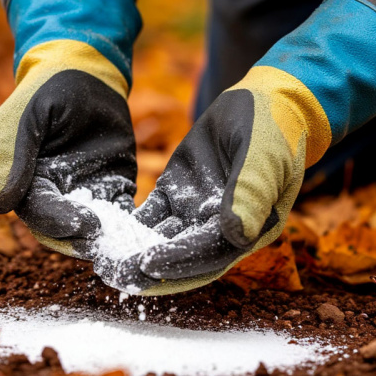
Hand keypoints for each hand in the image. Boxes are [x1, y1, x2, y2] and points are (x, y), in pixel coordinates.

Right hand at [0, 42, 136, 258]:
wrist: (87, 72)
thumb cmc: (47, 91)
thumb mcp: (25, 118)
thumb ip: (11, 159)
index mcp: (25, 181)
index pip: (37, 211)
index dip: (57, 222)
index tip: (80, 224)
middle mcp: (54, 194)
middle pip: (62, 229)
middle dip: (81, 238)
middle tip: (103, 238)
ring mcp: (84, 193)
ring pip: (91, 227)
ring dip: (104, 238)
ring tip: (123, 242)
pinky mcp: (113, 187)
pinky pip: (120, 212)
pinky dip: (128, 226)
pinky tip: (141, 232)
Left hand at [110, 67, 330, 294]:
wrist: (266, 102)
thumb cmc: (274, 129)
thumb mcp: (264, 157)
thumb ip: (250, 194)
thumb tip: (236, 236)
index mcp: (248, 228)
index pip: (209, 253)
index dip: (179, 261)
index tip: (148, 264)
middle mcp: (220, 229)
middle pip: (181, 257)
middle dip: (147, 269)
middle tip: (113, 275)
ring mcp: (196, 212)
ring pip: (161, 239)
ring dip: (132, 250)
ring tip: (101, 259)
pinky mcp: (177, 193)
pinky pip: (150, 215)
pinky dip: (129, 225)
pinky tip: (103, 230)